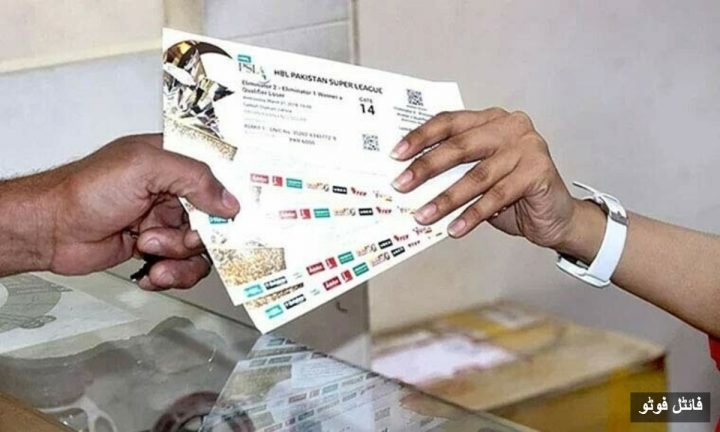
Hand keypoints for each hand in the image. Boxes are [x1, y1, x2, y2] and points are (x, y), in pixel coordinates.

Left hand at [43, 134, 239, 289]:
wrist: (52, 229)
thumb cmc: (87, 189)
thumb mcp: (145, 168)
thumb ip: (193, 178)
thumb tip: (230, 201)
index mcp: (175, 161)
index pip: (219, 176)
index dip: (231, 198)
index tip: (234, 218)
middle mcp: (174, 191)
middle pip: (215, 220)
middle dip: (199, 236)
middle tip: (182, 239)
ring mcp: (165, 221)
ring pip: (200, 249)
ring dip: (179, 258)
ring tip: (151, 252)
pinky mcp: (155, 247)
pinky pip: (181, 267)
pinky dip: (170, 275)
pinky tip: (150, 271)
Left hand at [390, 108, 604, 261]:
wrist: (554, 216)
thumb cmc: (511, 193)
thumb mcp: (477, 174)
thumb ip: (453, 168)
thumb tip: (408, 179)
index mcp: (491, 119)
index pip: (450, 121)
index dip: (421, 137)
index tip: (396, 155)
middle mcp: (511, 127)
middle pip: (460, 145)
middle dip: (426, 168)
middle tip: (401, 186)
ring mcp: (528, 147)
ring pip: (477, 176)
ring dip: (446, 199)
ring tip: (423, 216)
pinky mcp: (539, 172)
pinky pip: (496, 197)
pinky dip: (472, 215)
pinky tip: (454, 229)